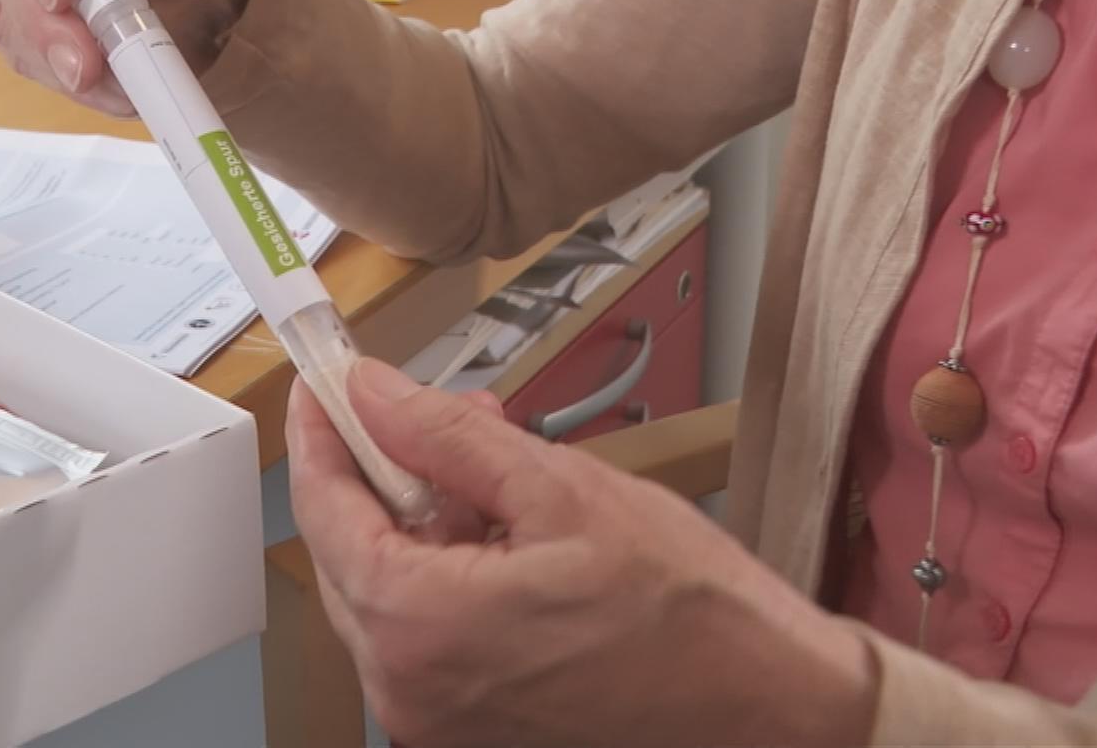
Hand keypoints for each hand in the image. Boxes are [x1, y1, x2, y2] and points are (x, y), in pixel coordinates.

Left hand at [286, 360, 875, 747]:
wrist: (774, 715)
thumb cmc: (692, 618)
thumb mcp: (563, 491)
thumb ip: (446, 438)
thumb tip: (371, 395)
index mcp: (420, 627)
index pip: (325, 510)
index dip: (321, 433)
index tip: (321, 384)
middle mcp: (408, 688)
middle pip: (349, 554)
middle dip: (381, 472)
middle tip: (423, 413)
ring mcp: (436, 720)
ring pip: (389, 594)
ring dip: (422, 522)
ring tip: (492, 467)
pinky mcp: (470, 732)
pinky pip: (428, 637)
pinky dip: (448, 576)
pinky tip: (504, 534)